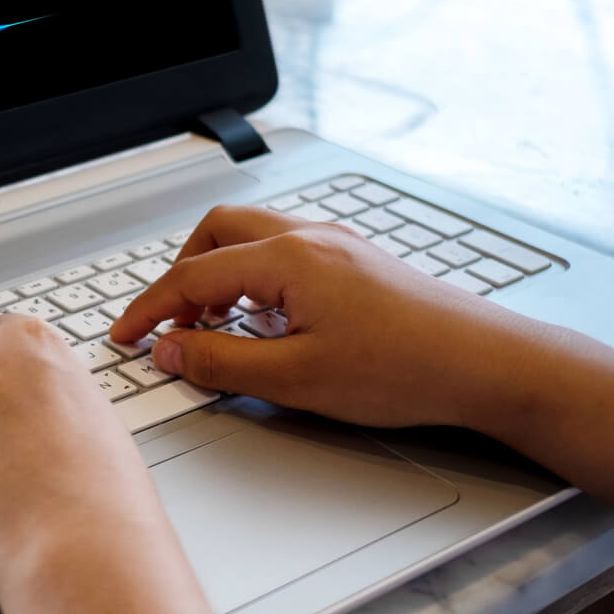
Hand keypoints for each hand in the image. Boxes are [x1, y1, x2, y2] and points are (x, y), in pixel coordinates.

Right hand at [108, 205, 556, 431]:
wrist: (486, 364)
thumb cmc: (406, 368)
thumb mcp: (296, 380)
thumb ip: (222, 364)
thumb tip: (172, 351)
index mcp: (288, 258)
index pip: (192, 275)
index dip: (150, 310)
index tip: (128, 336)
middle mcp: (311, 238)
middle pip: (219, 233)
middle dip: (182, 275)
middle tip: (169, 324)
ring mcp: (338, 245)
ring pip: (255, 239)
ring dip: (220, 275)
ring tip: (215, 328)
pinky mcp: (359, 262)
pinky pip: (287, 253)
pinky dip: (257, 279)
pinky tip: (269, 325)